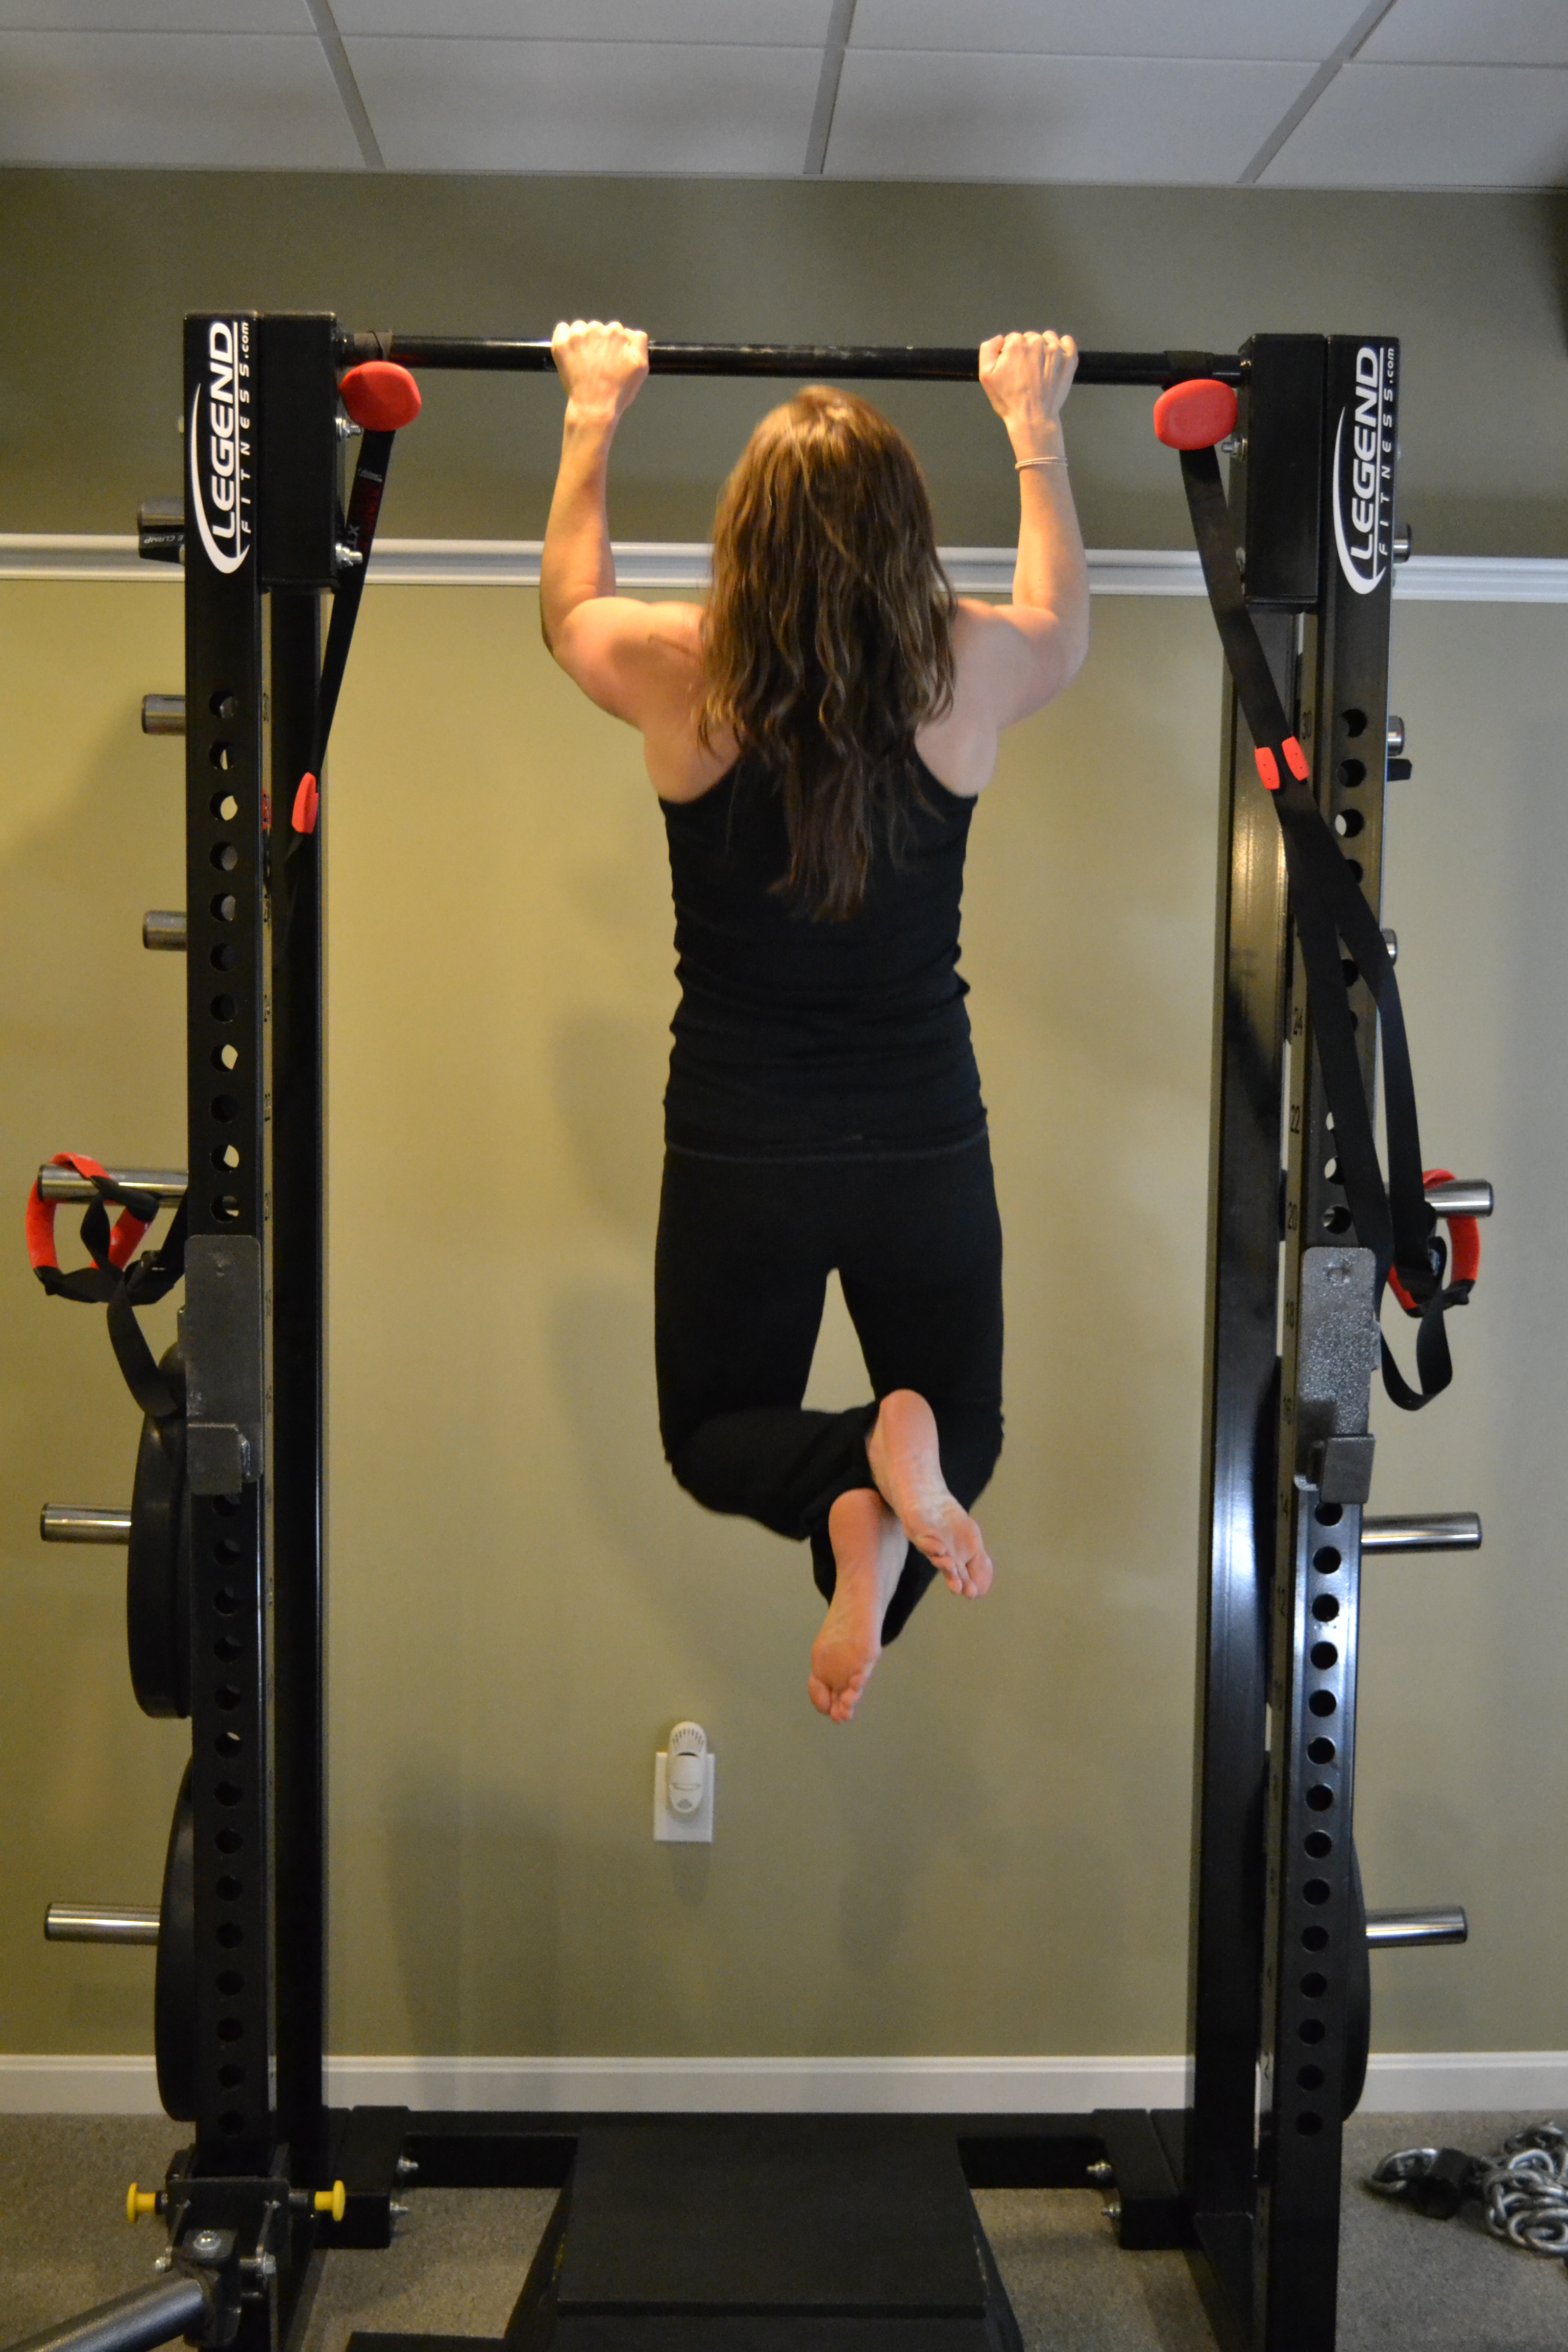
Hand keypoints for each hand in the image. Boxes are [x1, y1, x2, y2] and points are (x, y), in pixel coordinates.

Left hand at [551, 318, 648, 425]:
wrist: (594, 407)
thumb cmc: (618, 391)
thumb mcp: (641, 367)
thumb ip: (639, 342)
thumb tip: (630, 332)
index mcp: (615, 332)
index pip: (615, 330)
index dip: (614, 346)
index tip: (612, 360)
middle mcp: (596, 328)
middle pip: (598, 328)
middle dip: (599, 342)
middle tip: (598, 365)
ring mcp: (576, 335)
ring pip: (580, 328)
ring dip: (582, 340)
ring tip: (585, 362)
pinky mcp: (561, 343)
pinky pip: (562, 329)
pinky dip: (565, 338)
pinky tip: (571, 353)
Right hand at [978, 330, 1077, 453]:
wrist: (1033, 418)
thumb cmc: (1008, 399)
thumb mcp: (986, 376)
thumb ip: (988, 350)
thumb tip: (999, 338)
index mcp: (1016, 343)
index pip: (1012, 339)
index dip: (1010, 354)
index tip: (1012, 370)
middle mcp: (1037, 341)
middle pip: (1030, 338)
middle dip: (1026, 351)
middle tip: (1026, 373)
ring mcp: (1055, 349)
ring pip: (1047, 339)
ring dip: (1043, 348)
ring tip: (1040, 369)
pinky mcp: (1069, 358)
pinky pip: (1066, 342)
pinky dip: (1061, 348)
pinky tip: (1055, 361)